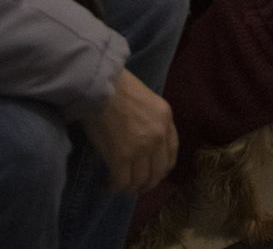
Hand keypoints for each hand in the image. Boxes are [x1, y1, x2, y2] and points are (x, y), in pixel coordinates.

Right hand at [82, 71, 177, 194]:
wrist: (101, 85)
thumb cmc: (119, 88)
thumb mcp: (148, 100)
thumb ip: (152, 121)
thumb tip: (143, 141)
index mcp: (166, 120)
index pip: (171, 154)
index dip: (161, 169)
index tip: (151, 175)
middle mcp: (158, 136)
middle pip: (158, 172)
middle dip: (146, 184)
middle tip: (134, 187)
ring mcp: (141, 148)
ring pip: (140, 180)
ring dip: (129, 188)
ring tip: (117, 186)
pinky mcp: (121, 156)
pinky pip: (122, 181)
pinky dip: (114, 187)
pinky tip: (106, 184)